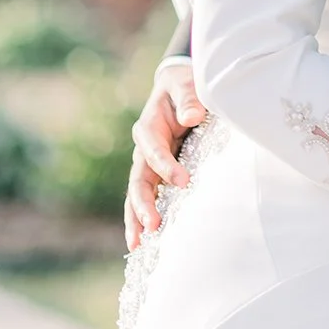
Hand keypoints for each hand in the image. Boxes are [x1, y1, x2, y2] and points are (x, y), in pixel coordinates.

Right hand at [124, 62, 206, 251]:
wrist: (179, 87)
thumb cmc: (185, 85)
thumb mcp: (186, 84)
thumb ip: (189, 98)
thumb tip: (191, 117)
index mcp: (149, 126)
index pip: (155, 150)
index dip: (167, 167)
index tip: (184, 182)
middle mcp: (144, 148)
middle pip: (138, 179)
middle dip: (144, 203)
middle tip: (153, 224)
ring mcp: (147, 163)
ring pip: (136, 194)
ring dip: (137, 218)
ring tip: (138, 244)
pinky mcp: (155, 173)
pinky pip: (146, 197)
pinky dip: (141, 218)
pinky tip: (142, 243)